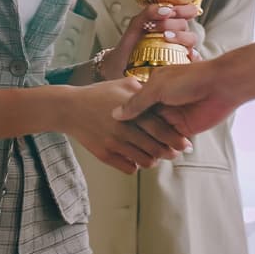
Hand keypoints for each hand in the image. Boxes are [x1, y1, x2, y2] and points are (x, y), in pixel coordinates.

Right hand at [64, 78, 191, 173]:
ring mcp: (114, 143)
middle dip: (169, 152)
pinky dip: (136, 166)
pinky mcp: (104, 155)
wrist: (69, 108)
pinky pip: (128, 168)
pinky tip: (136, 158)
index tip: (185, 143)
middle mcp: (124, 129)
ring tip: (154, 155)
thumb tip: (162, 94)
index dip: (176, 138)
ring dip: (153, 160)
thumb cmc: (97, 94)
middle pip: (155, 147)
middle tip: (174, 153)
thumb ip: (144, 89)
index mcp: (132, 111)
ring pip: (144, 161)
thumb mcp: (123, 84)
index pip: (161, 129)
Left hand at [98, 3, 202, 80]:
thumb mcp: (135, 26)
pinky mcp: (181, 65)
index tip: (171, 11)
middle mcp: (178, 35)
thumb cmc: (129, 47)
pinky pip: (195, 60)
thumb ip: (148, 13)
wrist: (120, 68)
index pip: (188, 10)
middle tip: (153, 26)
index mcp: (169, 22)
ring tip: (165, 38)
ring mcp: (181, 50)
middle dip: (170, 23)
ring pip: (192, 40)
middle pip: (185, 25)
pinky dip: (193, 56)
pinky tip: (184, 55)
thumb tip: (166, 10)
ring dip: (181, 37)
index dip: (184, 9)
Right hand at [112, 55, 242, 138]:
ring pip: (155, 134)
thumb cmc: (189, 79)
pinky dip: (163, 148)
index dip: (124, 118)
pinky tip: (152, 155)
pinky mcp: (184, 129)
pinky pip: (169, 141)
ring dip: (148, 143)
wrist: (220, 86)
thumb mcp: (156, 88)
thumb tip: (116, 115)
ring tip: (135, 150)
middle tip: (121, 143)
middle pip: (143, 122)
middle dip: (135, 133)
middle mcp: (161, 103)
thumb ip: (137, 102)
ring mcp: (173, 117)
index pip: (134, 106)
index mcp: (153, 88)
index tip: (110, 128)